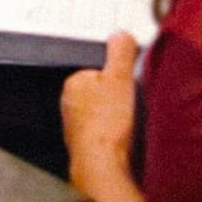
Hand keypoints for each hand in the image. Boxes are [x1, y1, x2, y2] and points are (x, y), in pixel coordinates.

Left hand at [60, 32, 143, 201]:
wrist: (103, 166)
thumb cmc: (105, 126)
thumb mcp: (120, 78)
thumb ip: (120, 52)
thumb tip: (120, 35)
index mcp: (74, 83)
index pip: (98, 67)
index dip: (118, 72)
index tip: (129, 79)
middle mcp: (70, 105)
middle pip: (102, 90)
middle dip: (118, 94)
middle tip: (132, 100)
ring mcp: (77, 126)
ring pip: (104, 112)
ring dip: (118, 115)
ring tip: (130, 120)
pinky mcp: (88, 144)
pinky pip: (106, 131)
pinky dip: (117, 132)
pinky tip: (126, 136)